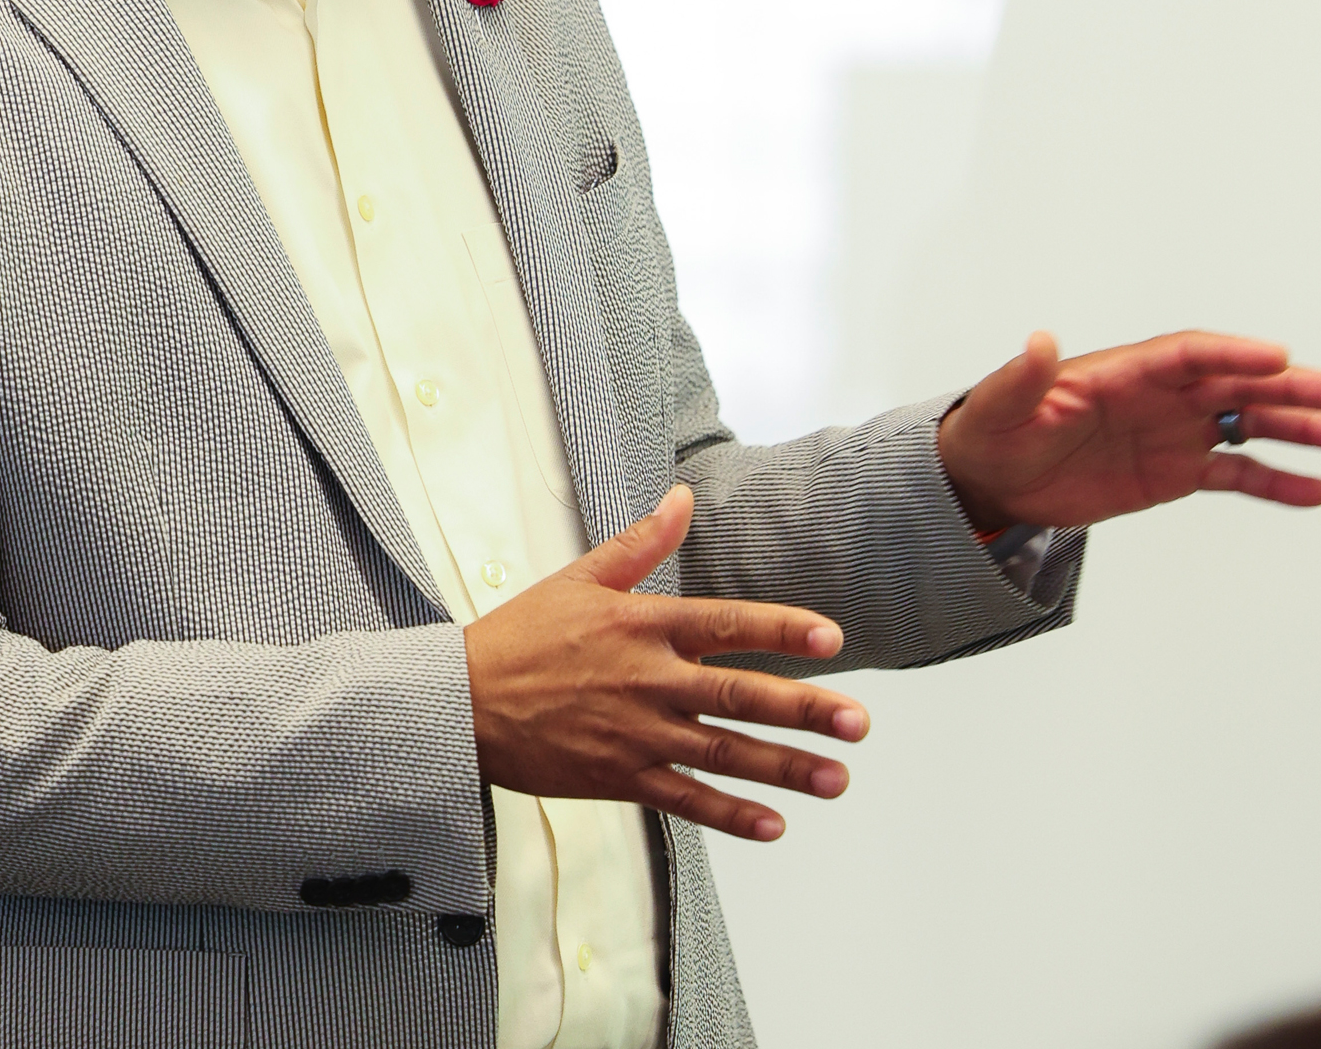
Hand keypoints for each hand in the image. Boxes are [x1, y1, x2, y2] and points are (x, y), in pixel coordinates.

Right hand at [461, 485, 868, 841]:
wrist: (461, 702)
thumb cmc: (522, 635)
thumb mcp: (581, 577)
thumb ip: (641, 543)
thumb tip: (683, 496)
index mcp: (641, 625)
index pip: (726, 624)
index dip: (781, 630)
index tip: (832, 640)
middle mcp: (647, 680)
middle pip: (739, 695)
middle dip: (805, 709)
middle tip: (860, 722)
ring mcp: (636, 733)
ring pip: (723, 753)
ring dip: (784, 768)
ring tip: (838, 778)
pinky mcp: (619, 777)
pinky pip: (684, 800)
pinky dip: (730, 814)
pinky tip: (774, 825)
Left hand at [937, 329, 1320, 531]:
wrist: (993, 479)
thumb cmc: (993, 431)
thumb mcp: (1000, 406)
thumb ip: (1023, 377)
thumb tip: (1038, 340)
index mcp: (1121, 371)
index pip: (1186, 354)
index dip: (1231, 354)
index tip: (1277, 357)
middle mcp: (1157, 395)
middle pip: (1233, 384)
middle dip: (1288, 387)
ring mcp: (1172, 431)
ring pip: (1248, 424)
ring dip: (1300, 429)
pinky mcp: (1176, 471)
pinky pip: (1236, 472)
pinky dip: (1276, 479)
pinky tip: (1317, 488)